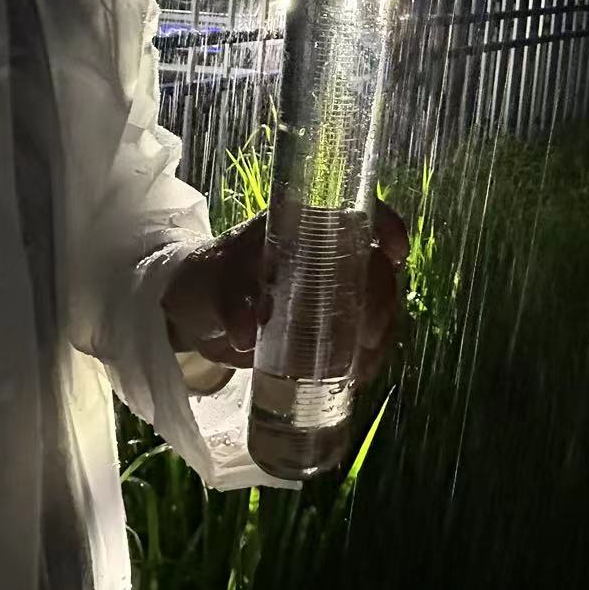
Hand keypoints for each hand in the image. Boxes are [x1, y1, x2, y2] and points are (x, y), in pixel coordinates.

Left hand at [160, 200, 409, 378]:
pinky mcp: (325, 326)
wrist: (193, 314)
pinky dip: (366, 355)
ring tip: (362, 367)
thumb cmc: (207, 281)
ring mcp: (329, 291)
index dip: (386, 226)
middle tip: (369, 335)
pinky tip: (358, 376)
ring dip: (379, 334)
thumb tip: (247, 335)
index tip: (395, 254)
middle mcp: (325, 254)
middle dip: (382, 299)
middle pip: (374, 266)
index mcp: (303, 226)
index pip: (357, 213)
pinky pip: (359, 335)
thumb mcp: (215, 286)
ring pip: (374, 304)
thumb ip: (230, 305)